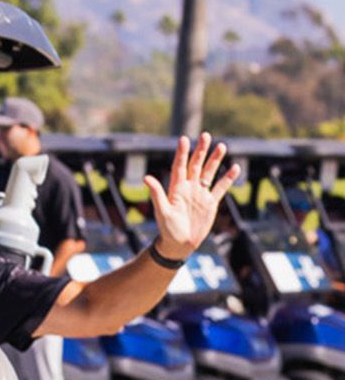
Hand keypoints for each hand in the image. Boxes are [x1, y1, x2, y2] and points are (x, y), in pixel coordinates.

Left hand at [144, 133, 240, 258]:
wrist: (179, 244)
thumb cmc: (167, 229)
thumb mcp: (161, 211)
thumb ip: (156, 193)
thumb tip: (146, 178)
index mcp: (176, 188)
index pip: (179, 166)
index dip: (182, 153)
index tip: (184, 139)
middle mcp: (189, 188)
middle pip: (196, 165)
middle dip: (201, 151)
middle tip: (206, 135)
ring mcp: (200, 194)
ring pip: (209, 173)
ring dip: (215, 160)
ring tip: (221, 146)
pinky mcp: (210, 202)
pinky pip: (220, 187)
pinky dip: (227, 178)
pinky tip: (234, 167)